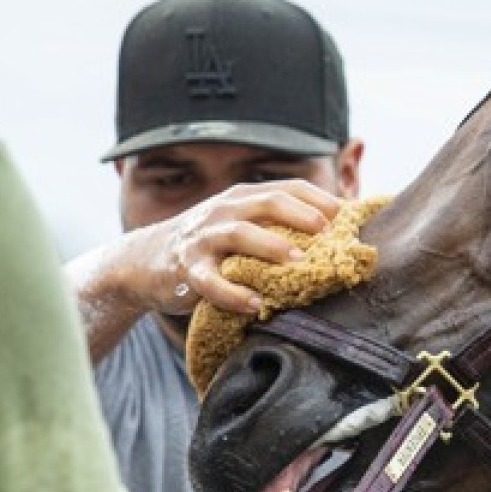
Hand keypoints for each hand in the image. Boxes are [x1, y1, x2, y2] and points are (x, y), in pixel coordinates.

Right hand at [126, 180, 341, 314]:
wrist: (145, 259)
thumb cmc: (212, 243)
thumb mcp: (242, 222)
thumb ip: (279, 223)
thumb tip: (338, 232)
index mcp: (244, 197)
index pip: (286, 187)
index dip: (317, 198)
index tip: (345, 214)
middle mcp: (225, 210)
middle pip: (266, 202)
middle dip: (300, 214)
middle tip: (327, 232)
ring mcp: (204, 237)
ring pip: (239, 234)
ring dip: (271, 247)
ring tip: (298, 263)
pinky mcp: (186, 269)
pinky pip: (210, 281)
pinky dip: (232, 293)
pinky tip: (254, 304)